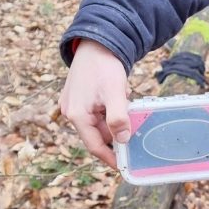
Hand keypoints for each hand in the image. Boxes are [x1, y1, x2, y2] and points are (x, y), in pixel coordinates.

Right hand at [59, 40, 129, 167]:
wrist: (96, 42)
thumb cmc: (103, 66)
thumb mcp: (114, 93)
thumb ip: (118, 118)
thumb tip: (123, 141)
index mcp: (76, 115)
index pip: (95, 146)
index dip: (110, 158)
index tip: (125, 167)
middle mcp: (72, 112)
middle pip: (97, 135)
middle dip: (116, 136)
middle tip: (136, 136)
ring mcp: (75, 105)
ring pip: (99, 124)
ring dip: (115, 122)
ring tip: (128, 111)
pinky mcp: (81, 98)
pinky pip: (98, 113)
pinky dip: (111, 112)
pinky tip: (121, 101)